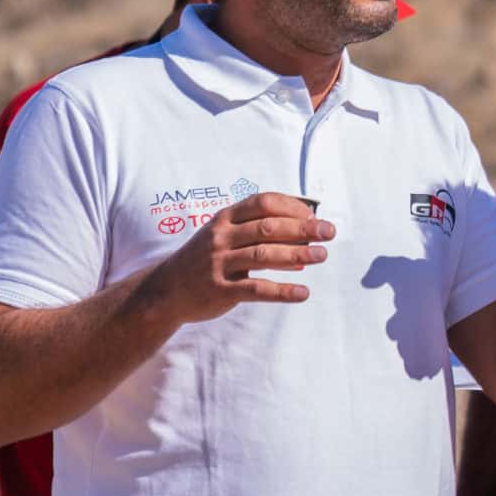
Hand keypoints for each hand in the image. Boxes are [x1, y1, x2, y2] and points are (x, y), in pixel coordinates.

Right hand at [146, 193, 334, 324]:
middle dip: (303, 228)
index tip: (314, 214)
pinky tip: (303, 292)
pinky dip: (283, 291)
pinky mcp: (220, 290)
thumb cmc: (205, 258)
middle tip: (329, 233)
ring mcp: (218, 264)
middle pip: (269, 227)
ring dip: (298, 255)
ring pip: (265, 256)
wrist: (166, 290)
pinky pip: (257, 290)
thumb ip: (257, 229)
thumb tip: (304, 232)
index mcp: (224, 218)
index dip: (292, 206)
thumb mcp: (223, 234)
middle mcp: (220, 237)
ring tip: (321, 256)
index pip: (263, 202)